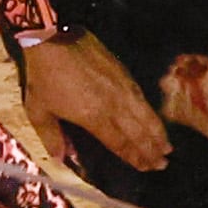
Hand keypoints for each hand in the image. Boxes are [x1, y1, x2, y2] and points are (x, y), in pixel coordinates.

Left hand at [19, 32, 171, 171]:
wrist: (53, 39)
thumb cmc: (44, 77)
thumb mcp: (39, 110)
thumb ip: (52, 137)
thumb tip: (60, 159)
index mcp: (94, 117)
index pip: (120, 143)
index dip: (135, 157)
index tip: (147, 167)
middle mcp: (113, 105)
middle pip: (138, 132)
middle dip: (152, 149)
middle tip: (163, 163)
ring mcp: (121, 88)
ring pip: (145, 114)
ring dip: (157, 132)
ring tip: (167, 146)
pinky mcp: (124, 73)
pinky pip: (142, 97)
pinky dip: (151, 112)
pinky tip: (155, 118)